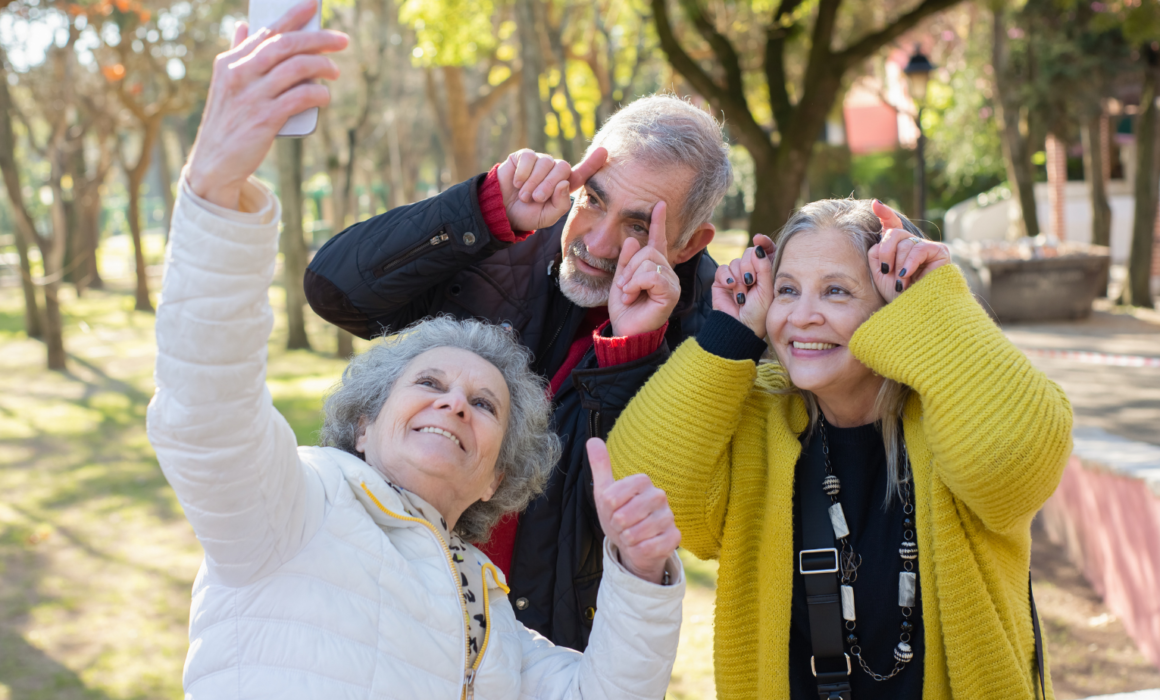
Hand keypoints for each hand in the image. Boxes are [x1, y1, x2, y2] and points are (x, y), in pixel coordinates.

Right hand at [185, 0, 347, 209]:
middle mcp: (239, 74)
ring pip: (296, 68)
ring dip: (323, 66)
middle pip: (286, 45)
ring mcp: (252, 96)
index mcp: (230, 62)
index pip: (266, 32)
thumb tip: (242, 25)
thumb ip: (237, 54)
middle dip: (318, 38)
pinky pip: (300, 97)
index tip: (313, 5)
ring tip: (335, 71)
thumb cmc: (227, 121)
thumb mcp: (225, 84)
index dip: (292, 16)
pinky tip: (325, 95)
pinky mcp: (265, 119)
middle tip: (341, 40)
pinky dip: (317, 93)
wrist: (214, 162)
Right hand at [497, 147, 606, 230]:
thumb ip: (560, 204)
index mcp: (564, 186)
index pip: (582, 173)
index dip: (592, 163)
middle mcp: (554, 171)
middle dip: (549, 185)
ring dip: (534, 182)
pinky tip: (517, 183)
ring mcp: (540, 162)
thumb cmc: (527, 215)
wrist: (502, 211)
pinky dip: (523, 173)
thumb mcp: (547, 216)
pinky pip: (529, 158)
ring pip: (545, 163)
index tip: (603, 151)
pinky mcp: (524, 156)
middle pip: (562, 168)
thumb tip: (564, 183)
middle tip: (536, 198)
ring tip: (524, 195)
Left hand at [588, 438, 679, 584]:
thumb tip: (592, 440)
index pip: (612, 497)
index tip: (612, 510)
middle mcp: (659, 496)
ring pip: (635, 533)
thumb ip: (600, 466)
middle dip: (616, 526)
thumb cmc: (619, 515)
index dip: (607, 509)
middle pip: (623, 516)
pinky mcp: (674, 537)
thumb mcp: (605, 492)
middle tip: (621, 526)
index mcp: (642, 481)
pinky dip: (638, 550)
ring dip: (627, 539)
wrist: (634, 544)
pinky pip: (649, 547)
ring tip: (631, 535)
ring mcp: (669, 517)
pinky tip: (641, 546)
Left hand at [608, 201, 680, 336]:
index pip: (658, 241)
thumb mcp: (621, 279)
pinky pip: (652, 275)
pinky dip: (636, 284)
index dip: (658, 222)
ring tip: (628, 293)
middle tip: (624, 286)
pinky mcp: (671, 292)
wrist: (626, 330)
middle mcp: (666, 272)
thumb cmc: (625, 308)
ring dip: (631, 278)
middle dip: (629, 267)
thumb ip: (626, 260)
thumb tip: (631, 239)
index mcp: (654, 267)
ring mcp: (671, 282)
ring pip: (649, 261)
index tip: (659, 204)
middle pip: (648, 250)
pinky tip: (633, 296)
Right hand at [711, 234, 774, 338]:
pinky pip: (723, 269)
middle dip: (749, 266)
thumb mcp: (766, 289)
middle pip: (749, 253)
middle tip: (750, 282)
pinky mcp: (722, 281)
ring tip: (742, 294)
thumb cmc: (758, 312)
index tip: (759, 239)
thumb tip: (758, 247)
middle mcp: (752, 272)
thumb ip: (764, 266)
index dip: (763, 243)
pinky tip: (731, 288)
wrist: (740, 327)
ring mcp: (736, 276)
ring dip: (739, 278)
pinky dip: (727, 277)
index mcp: (766, 273)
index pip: (766, 250)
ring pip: (736, 262)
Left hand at [868, 200, 950, 300]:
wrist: (914, 310)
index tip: (875, 204)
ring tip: (901, 283)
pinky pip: (919, 249)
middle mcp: (913, 245)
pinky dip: (909, 262)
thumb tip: (883, 231)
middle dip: (886, 251)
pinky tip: (907, 275)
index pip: (892, 225)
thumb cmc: (897, 295)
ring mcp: (927, 247)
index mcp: (898, 248)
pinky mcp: (940, 252)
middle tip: (887, 271)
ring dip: (898, 265)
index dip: (885, 214)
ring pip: (904, 242)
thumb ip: (877, 252)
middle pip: (894, 233)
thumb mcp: (880, 272)